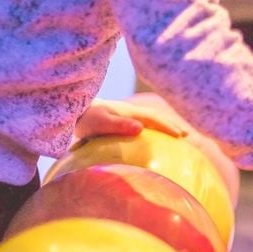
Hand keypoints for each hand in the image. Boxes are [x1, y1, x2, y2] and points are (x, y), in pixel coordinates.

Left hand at [73, 99, 190, 140]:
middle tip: (185, 135)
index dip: (168, 126)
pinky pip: (137, 126)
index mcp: (128, 112)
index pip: (153, 118)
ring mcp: (121, 117)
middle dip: (170, 125)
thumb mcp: (99, 122)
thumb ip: (118, 125)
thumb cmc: (82, 118)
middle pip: (154, 117)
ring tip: (172, 137)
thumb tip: (140, 128)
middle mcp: (127, 113)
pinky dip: (148, 131)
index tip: (181, 135)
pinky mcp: (115, 122)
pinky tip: (146, 140)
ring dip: (160, 127)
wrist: (67, 111)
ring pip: (146, 121)